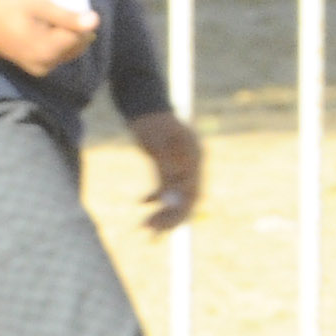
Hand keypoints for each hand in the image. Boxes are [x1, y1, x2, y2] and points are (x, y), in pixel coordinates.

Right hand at [0, 0, 97, 75]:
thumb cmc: (8, 7)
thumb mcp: (39, 5)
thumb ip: (67, 16)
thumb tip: (95, 21)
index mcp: (48, 49)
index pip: (82, 36)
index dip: (77, 18)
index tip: (61, 7)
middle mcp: (47, 64)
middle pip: (78, 46)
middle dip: (74, 29)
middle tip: (53, 13)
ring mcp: (40, 68)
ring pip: (69, 51)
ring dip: (66, 36)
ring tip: (46, 21)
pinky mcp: (35, 68)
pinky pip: (57, 56)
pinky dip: (57, 44)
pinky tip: (43, 31)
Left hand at [129, 107, 202, 231]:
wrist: (144, 105)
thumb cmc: (151, 120)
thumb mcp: (156, 140)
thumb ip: (164, 164)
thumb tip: (167, 191)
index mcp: (194, 158)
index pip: (192, 194)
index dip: (178, 212)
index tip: (160, 224)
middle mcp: (190, 165)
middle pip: (185, 199)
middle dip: (169, 217)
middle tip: (148, 231)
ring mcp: (180, 166)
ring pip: (174, 197)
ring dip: (161, 212)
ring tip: (144, 227)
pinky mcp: (168, 166)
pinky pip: (165, 188)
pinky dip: (155, 198)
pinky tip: (141, 204)